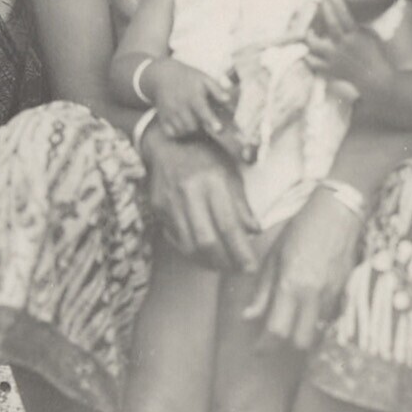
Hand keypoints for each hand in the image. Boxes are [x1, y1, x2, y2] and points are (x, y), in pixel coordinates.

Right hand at [141, 124, 260, 270]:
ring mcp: (170, 202)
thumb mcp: (231, 172)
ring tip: (222, 265)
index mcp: (213, 181)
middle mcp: (190, 192)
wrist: (168, 142)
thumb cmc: (206, 155)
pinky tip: (202, 254)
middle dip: (224, 262)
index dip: (240, 251)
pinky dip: (191, 251)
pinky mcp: (158, 208)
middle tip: (237, 270)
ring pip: (188, 244)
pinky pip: (175, 238)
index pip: (229, 225)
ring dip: (207, 262)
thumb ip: (242, 203)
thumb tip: (254, 231)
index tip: (251, 267)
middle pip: (206, 240)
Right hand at [146, 58, 233, 140]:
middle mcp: (179, 105)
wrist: (163, 75)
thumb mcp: (203, 78)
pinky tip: (183, 124)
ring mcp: (169, 112)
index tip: (219, 128)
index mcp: (192, 95)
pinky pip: (171, 133)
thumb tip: (228, 100)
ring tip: (194, 120)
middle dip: (201, 127)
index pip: (202, 109)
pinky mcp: (162, 117)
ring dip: (190, 130)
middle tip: (205, 122)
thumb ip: (217, 89)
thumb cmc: (188, 78)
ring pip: (182, 131)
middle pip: (192, 126)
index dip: (211, 120)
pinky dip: (178, 132)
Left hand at [243, 185, 361, 349]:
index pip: (277, 330)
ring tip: (291, 316)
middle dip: (287, 344)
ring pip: (317, 330)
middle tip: (274, 337)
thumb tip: (248, 316)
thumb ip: (262, 290)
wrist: (338, 212)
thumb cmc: (301, 228)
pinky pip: (329, 316)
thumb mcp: (274, 256)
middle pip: (301, 341)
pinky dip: (317, 316)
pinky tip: (308, 302)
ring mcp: (332, 294)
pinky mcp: (345, 290)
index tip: (257, 349)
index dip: (265, 346)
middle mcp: (313, 294)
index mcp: (291, 284)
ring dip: (303, 329)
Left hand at [304, 0, 374, 88]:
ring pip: (314, 44)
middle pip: (330, 25)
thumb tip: (340, 15)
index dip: (337, 3)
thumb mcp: (369, 35)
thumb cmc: (374, 53)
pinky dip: (308, 54)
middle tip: (318, 3)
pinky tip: (308, 48)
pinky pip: (312, 62)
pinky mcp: (329, 69)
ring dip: (310, 35)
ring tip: (309, 30)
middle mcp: (343, 46)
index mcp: (355, 36)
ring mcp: (334, 58)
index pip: (344, 16)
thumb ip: (354, 26)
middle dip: (323, 11)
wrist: (374, 78)